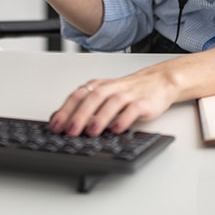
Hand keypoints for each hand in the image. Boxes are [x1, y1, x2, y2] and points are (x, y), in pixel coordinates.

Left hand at [49, 65, 177, 136]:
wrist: (158, 81)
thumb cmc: (128, 91)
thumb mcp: (104, 95)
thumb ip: (84, 105)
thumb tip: (60, 118)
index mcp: (98, 86)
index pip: (78, 95)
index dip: (65, 110)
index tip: (55, 125)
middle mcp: (111, 88)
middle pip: (92, 98)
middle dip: (80, 115)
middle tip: (70, 131)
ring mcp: (127, 94)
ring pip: (111, 103)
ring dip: (100, 118)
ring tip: (91, 132)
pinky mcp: (143, 102)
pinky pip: (132, 109)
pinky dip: (123, 119)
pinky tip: (116, 129)